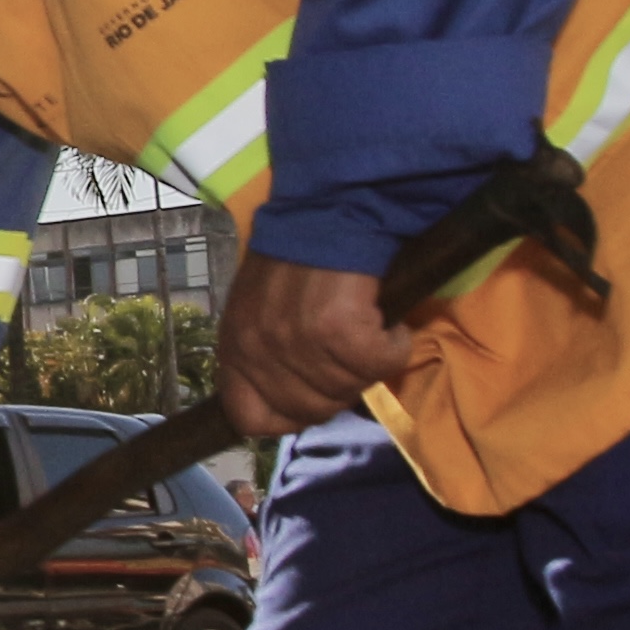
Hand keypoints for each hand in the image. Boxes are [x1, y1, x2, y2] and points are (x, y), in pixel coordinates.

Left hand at [216, 252, 410, 435]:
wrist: (325, 211)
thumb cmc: (293, 260)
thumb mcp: (256, 313)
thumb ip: (264, 357)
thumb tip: (294, 402)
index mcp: (234, 350)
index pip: (250, 418)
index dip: (287, 417)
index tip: (314, 398)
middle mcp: (259, 352)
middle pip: (311, 410)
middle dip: (340, 389)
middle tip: (351, 353)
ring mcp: (297, 343)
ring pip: (349, 389)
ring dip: (369, 363)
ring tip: (367, 327)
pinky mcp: (340, 330)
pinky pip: (381, 363)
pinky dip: (395, 345)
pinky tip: (388, 322)